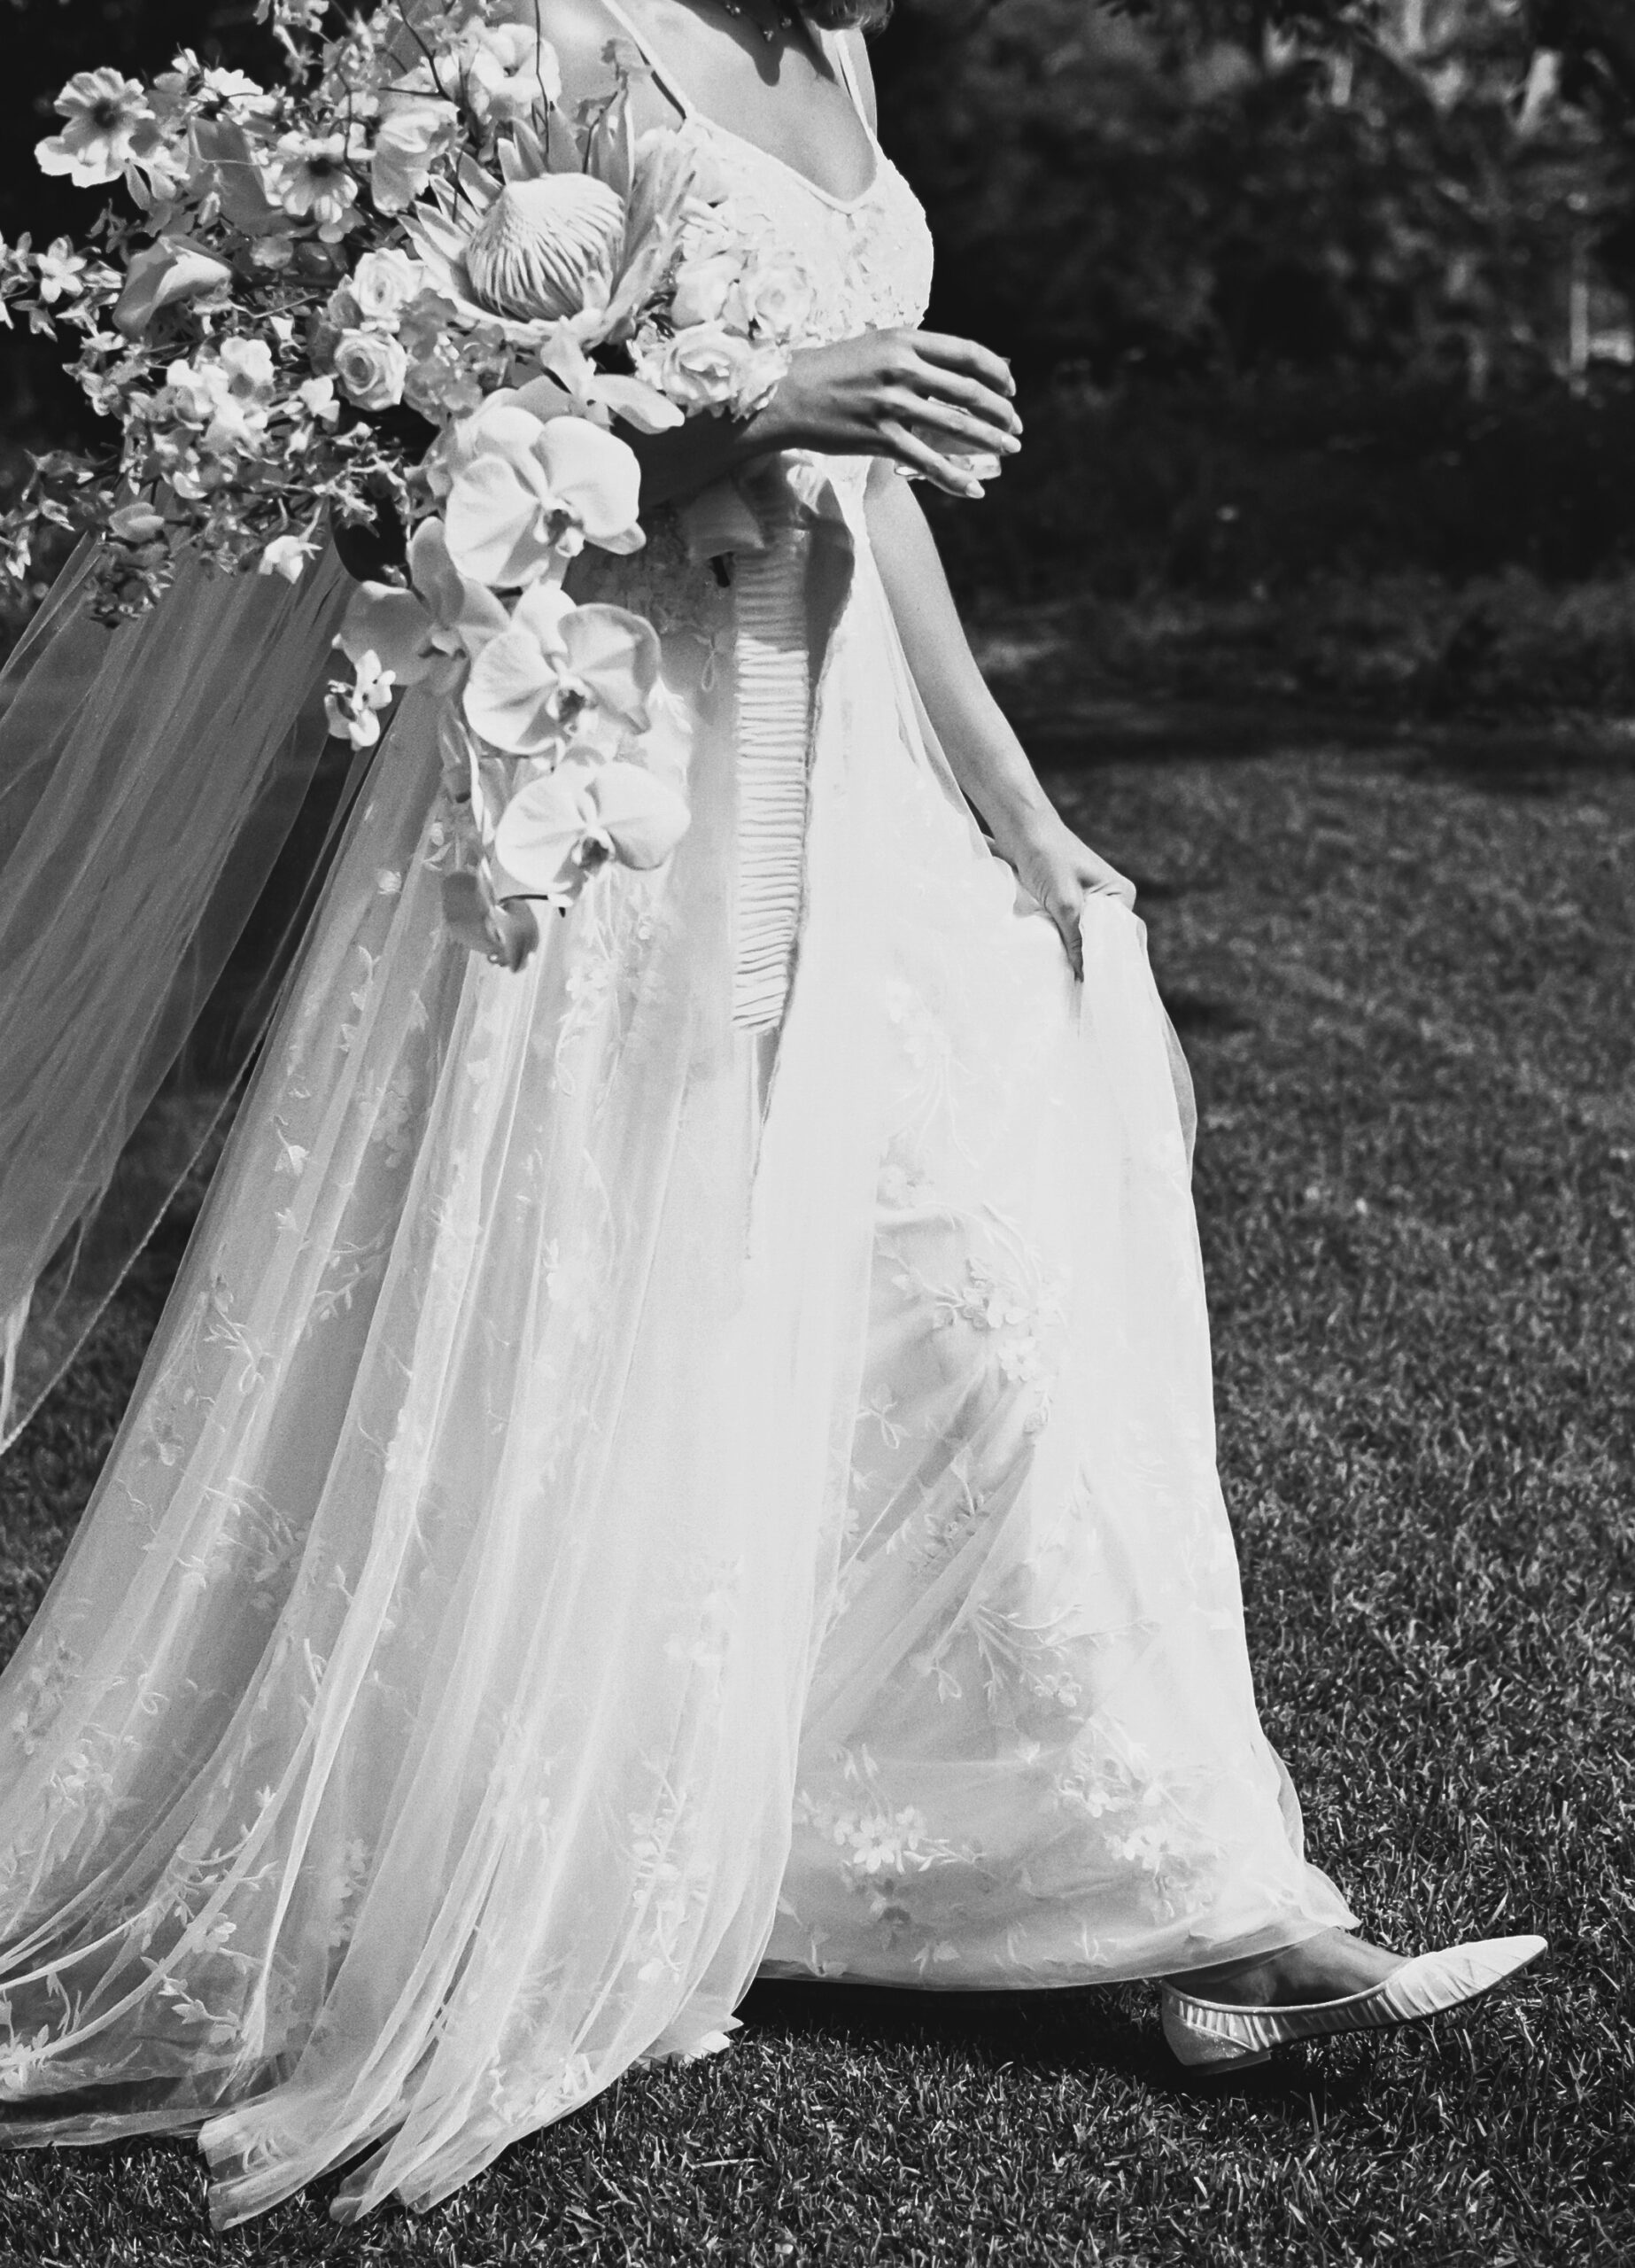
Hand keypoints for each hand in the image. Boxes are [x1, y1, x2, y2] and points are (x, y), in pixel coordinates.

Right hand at [754, 328, 1022, 497]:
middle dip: (1001, 412)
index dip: (998, 372)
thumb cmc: (831, 370)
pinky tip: (974, 489)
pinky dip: (955, 478)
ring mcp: (891, 405)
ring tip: (1010, 451)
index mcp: (905, 340)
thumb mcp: (875, 347)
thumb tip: (953, 374)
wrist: (785, 394)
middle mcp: (902, 369)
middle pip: (970, 391)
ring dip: (990, 441)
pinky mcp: (879, 438)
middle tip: (1016, 428)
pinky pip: (927, 462)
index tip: (1011, 389)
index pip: (968, 353)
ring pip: (956, 426)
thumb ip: (913, 356)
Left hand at [998, 809, 1135, 979]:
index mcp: (1120, 893)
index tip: (1094, 984)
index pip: (1120, 936)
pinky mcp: (1067, 903)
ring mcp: (1088, 902)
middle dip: (1089, 957)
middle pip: (1102, 939)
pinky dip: (1062, 941)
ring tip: (1065, 975)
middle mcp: (1109, 898)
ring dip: (1072, 950)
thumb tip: (1084, 974)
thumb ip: (1076, 938)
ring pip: (1084, 937)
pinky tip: (1056, 958)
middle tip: (1077, 983)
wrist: (1021, 829)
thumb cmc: (1047, 855)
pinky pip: (1069, 930)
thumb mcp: (1064, 901)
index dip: (1106, 959)